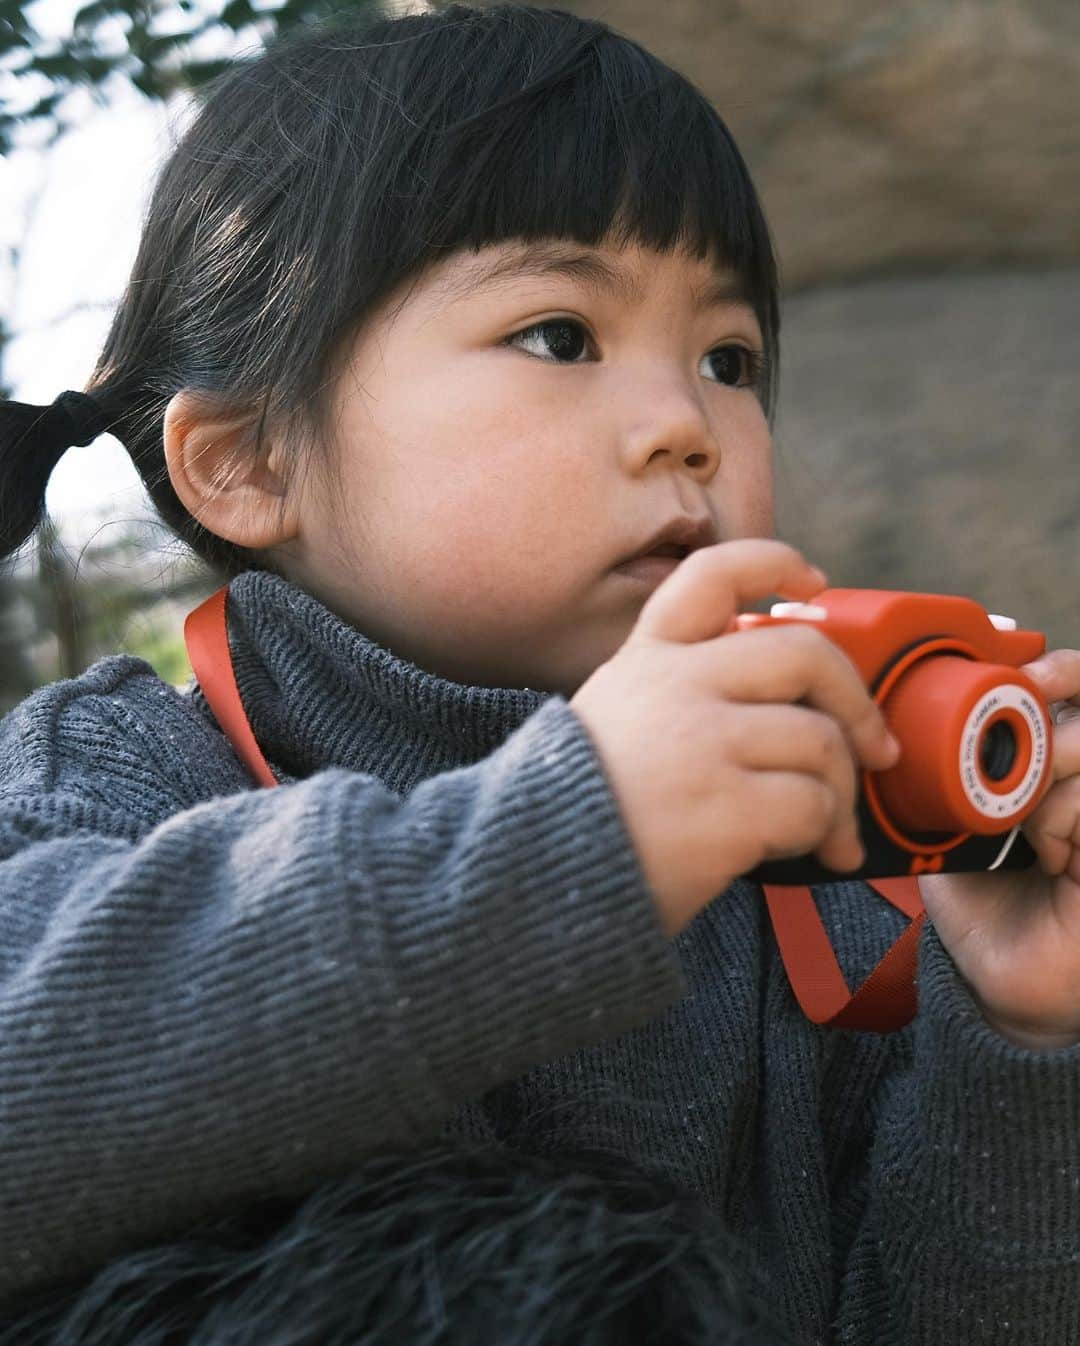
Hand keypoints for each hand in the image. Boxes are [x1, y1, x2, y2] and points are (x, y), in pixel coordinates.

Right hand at [569, 539, 899, 936]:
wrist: (535, 883)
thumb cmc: (585, 813)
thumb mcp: (615, 720)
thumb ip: (682, 692)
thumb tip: (791, 704)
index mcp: (646, 660)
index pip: (712, 575)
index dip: (772, 563)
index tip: (811, 582)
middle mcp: (674, 686)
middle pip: (805, 654)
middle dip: (858, 702)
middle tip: (874, 748)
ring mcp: (700, 743)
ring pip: (820, 740)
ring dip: (843, 791)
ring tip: (831, 830)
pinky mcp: (723, 807)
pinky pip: (812, 804)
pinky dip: (824, 833)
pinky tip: (809, 855)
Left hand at [918, 649, 1079, 1050]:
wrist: (1000, 984)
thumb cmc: (980, 904)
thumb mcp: (947, 826)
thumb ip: (935, 776)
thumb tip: (892, 722)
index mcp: (1055, 763)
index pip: (1073, 688)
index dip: (1058, 667)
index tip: (1023, 669)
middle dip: (1060, 689)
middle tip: (1029, 700)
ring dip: (1056, 761)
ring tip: (1022, 809)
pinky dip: (1067, 816)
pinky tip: (1047, 851)